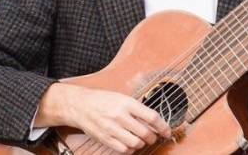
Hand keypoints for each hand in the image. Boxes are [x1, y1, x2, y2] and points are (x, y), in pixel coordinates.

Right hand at [36, 83, 170, 153]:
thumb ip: (137, 109)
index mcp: (127, 102)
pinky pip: (124, 149)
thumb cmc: (103, 100)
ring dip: (141, 143)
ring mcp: (112, 128)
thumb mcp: (122, 98)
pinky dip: (130, 149)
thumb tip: (155, 122)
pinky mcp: (106, 139)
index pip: (152, 117)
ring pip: (136, 143)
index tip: (167, 131)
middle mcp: (120, 116)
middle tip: (152, 136)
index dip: (163, 127)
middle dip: (152, 137)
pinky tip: (129, 143)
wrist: (80, 106)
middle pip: (145, 133)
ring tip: (139, 139)